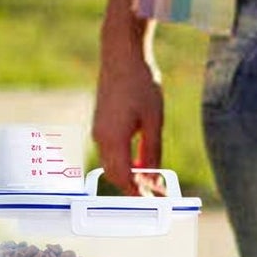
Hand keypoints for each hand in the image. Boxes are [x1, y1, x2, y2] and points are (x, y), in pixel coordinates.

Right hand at [92, 23, 164, 194]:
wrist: (121, 55)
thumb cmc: (141, 84)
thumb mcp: (154, 122)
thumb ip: (152, 153)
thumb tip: (153, 179)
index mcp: (114, 138)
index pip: (124, 178)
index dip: (139, 193)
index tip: (157, 201)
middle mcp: (101, 137)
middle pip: (115, 175)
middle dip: (134, 188)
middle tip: (158, 194)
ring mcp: (98, 130)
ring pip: (112, 165)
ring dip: (130, 176)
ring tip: (153, 181)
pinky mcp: (101, 123)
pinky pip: (111, 152)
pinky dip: (125, 163)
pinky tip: (143, 164)